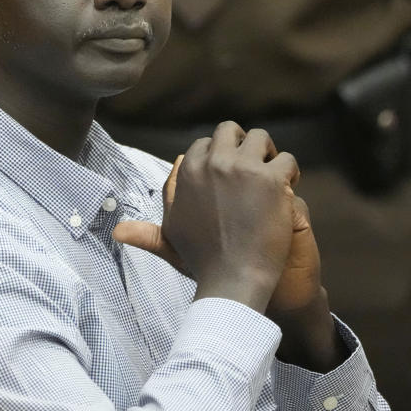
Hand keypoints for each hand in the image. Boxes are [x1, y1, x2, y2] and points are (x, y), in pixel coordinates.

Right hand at [115, 121, 298, 312]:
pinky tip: (290, 189)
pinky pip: (288, 160)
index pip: (205, 144)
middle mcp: (213, 163)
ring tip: (275, 174)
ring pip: (262, 138)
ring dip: (269, 153)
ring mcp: (243, 168)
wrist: (234, 280)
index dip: (220, 156)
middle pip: (230, 130)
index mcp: (189, 172)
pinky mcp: (272, 180)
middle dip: (243, 143)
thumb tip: (118, 230)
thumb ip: (148, 231)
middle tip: (255, 165)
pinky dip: (291, 172)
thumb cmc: (203, 262)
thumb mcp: (171, 240)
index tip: (231, 172)